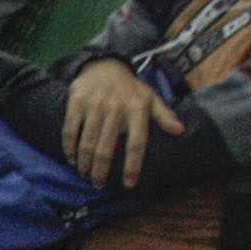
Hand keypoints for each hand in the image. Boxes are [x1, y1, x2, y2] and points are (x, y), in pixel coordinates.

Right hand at [60, 58, 186, 188]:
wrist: (104, 65)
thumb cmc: (130, 89)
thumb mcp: (150, 98)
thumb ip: (164, 115)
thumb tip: (181, 130)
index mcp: (137, 109)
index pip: (136, 144)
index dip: (132, 166)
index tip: (128, 184)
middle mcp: (115, 108)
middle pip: (106, 148)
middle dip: (101, 171)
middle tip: (98, 184)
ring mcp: (94, 105)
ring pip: (87, 142)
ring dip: (85, 164)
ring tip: (86, 176)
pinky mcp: (76, 102)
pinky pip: (70, 130)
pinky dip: (69, 148)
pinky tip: (72, 159)